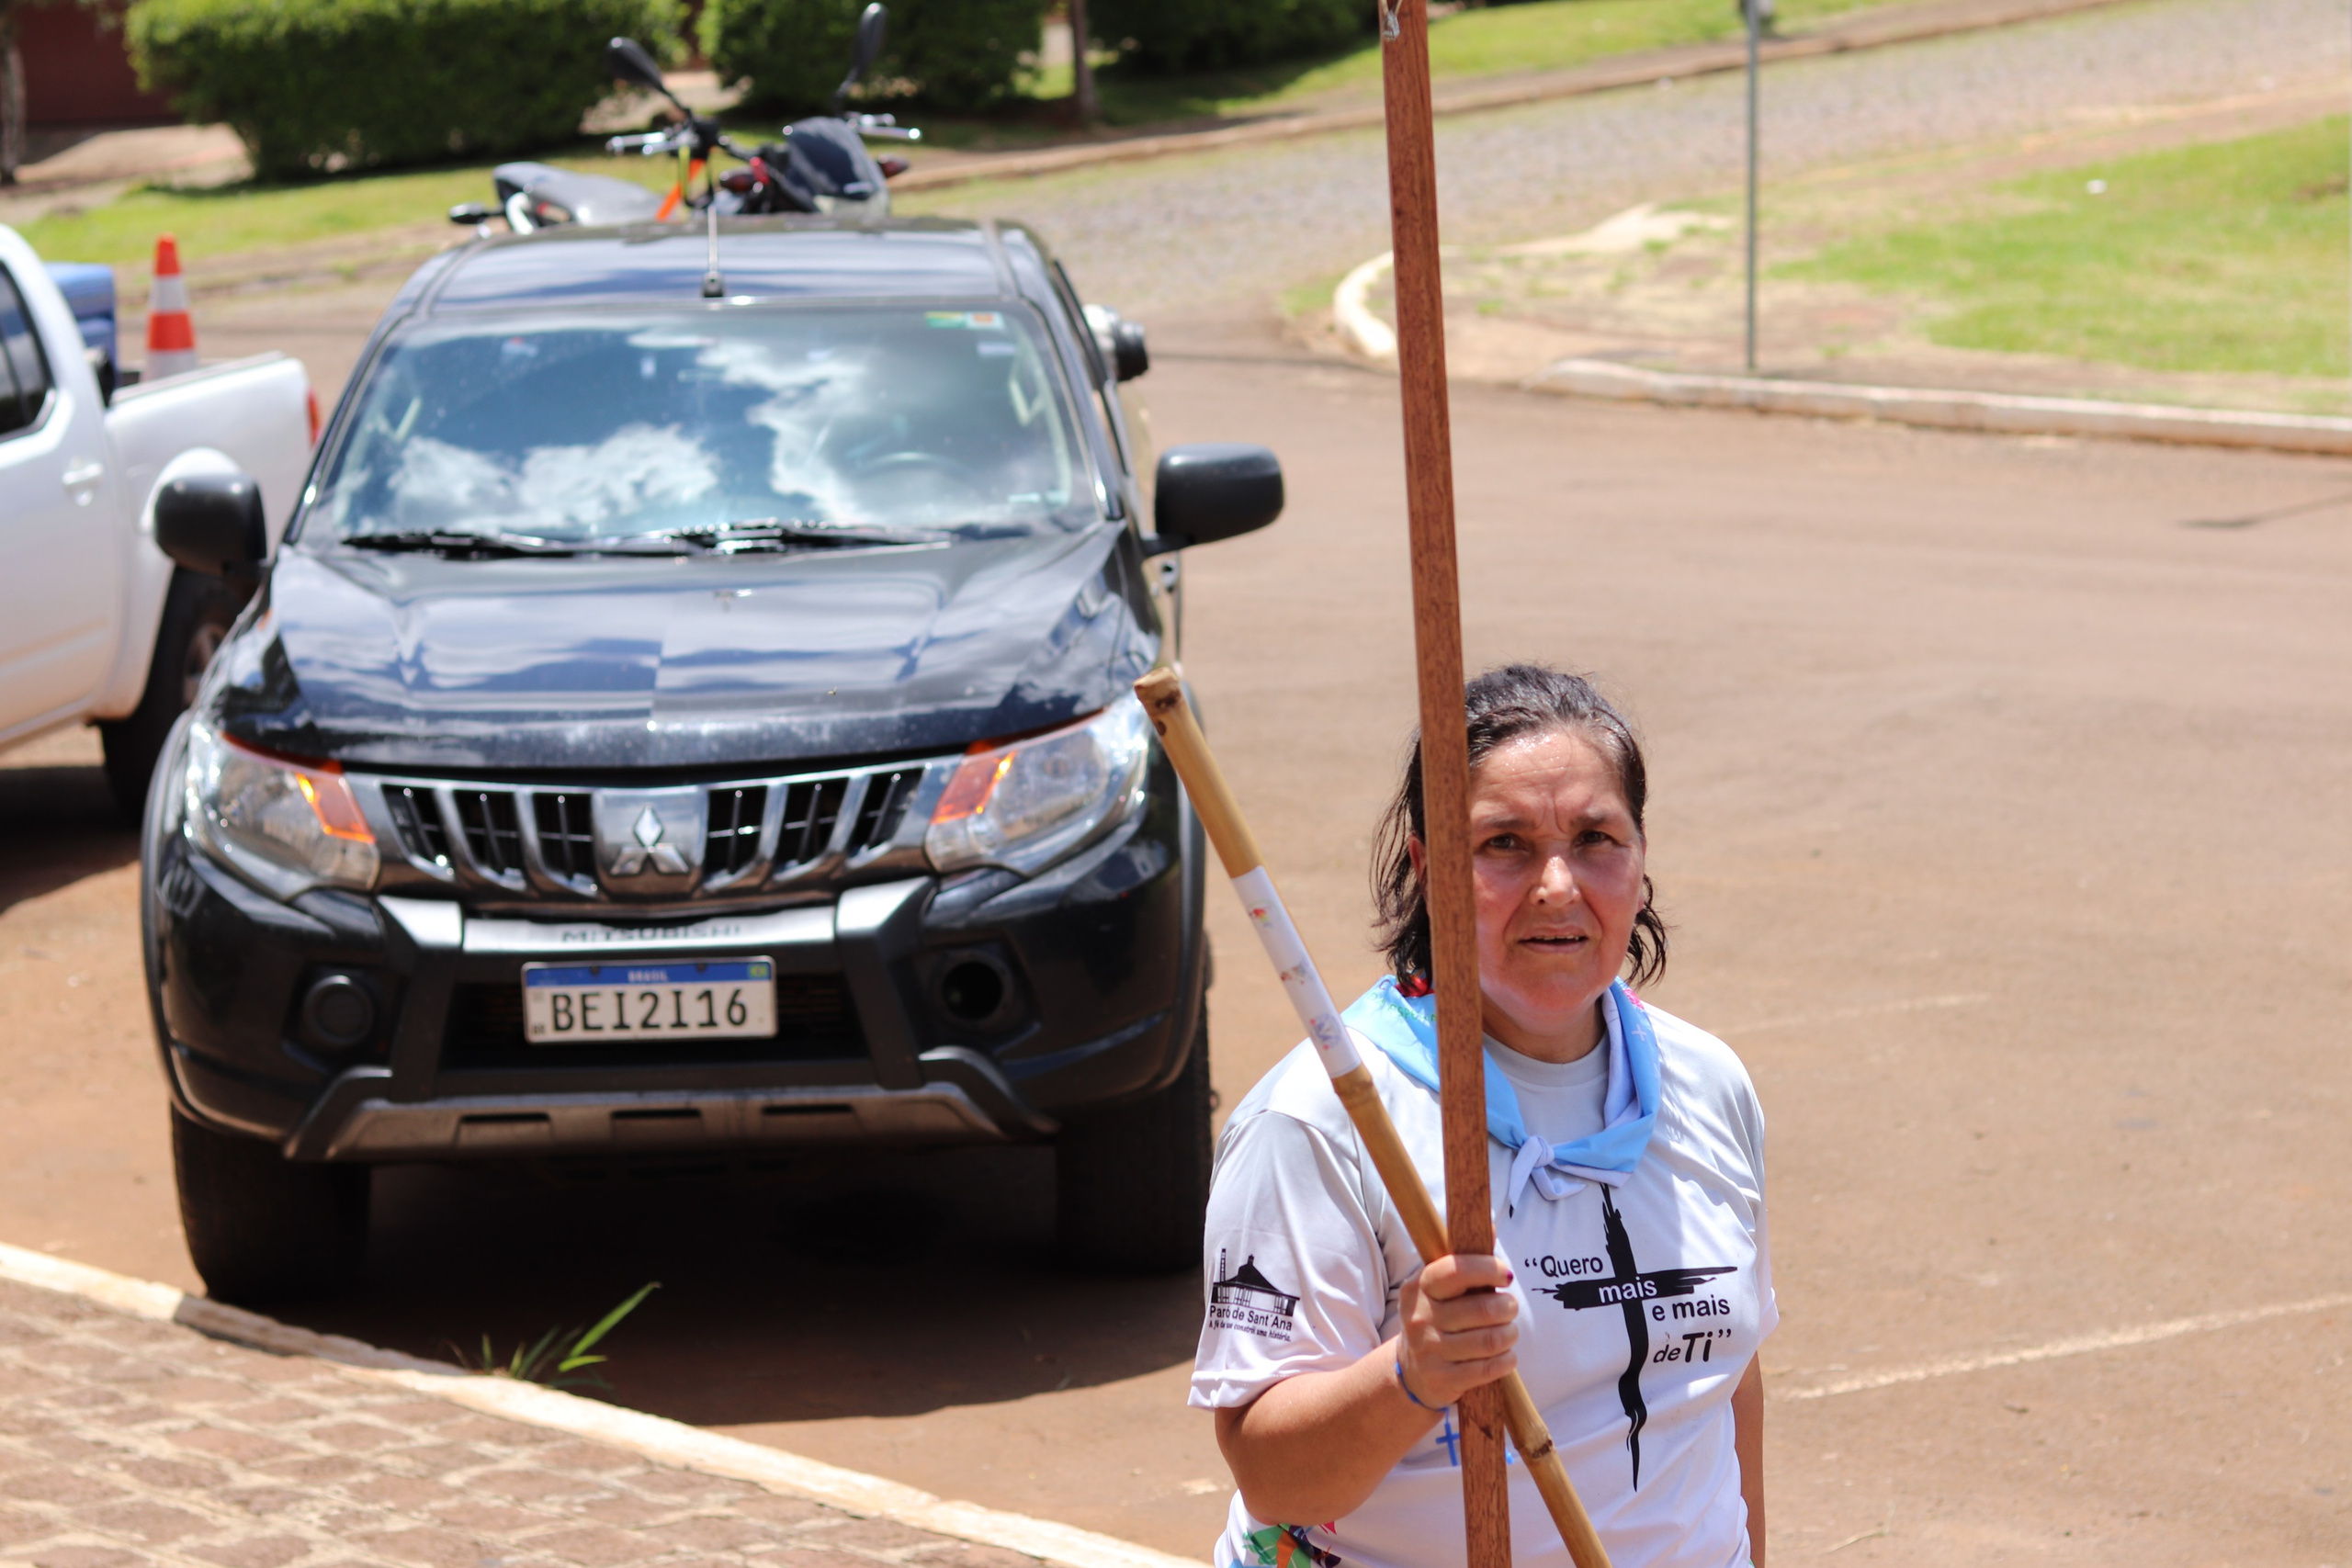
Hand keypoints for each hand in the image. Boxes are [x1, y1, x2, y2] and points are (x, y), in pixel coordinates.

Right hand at [1396, 1252, 1518, 1407]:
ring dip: (1510, 1334)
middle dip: (1507, 1307)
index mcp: (1419, 1287)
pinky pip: (1489, 1368)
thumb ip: (1466, 1260)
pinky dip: (1506, 1360)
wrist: (1413, 1371)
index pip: (1456, 1270)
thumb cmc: (1437, 1318)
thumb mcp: (1442, 1289)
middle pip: (1483, 1309)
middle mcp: (1420, 1317)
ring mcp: (1429, 1350)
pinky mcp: (1442, 1379)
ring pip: (1490, 1340)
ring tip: (1509, 1331)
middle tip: (1509, 1308)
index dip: (1487, 1269)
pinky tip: (1506, 1354)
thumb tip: (1491, 1226)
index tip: (1505, 1275)